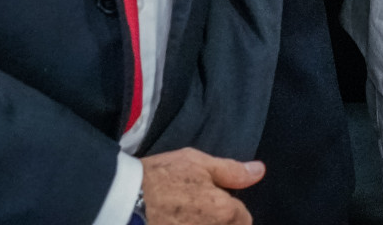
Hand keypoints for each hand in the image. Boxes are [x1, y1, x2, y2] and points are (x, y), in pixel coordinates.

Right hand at [139, 148, 261, 223]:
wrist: (123, 199)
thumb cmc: (161, 177)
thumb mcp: (198, 163)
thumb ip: (232, 171)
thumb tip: (260, 170)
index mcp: (224, 212)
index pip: (244, 220)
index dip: (232, 210)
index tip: (214, 202)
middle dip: (219, 221)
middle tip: (196, 209)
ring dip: (202, 224)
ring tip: (185, 215)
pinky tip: (175, 221)